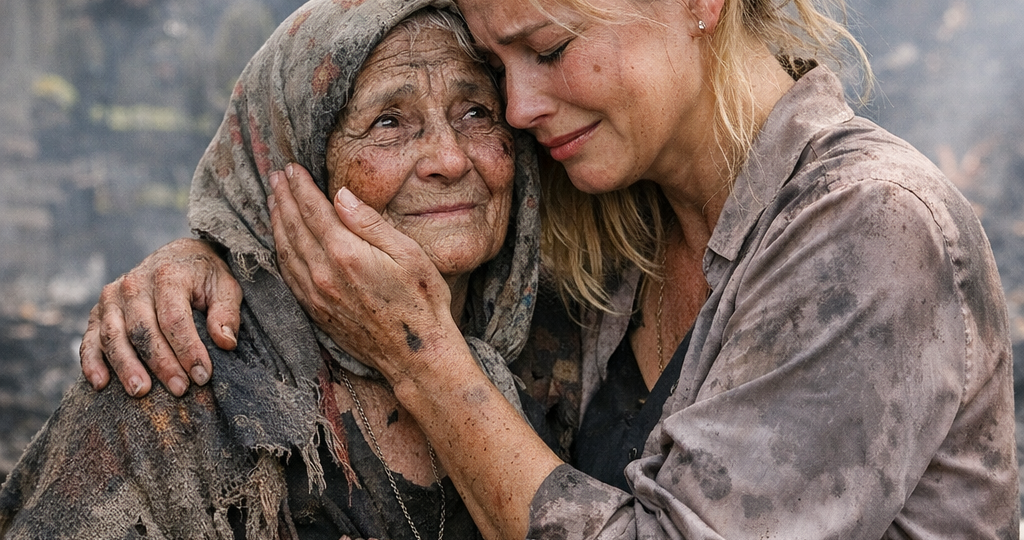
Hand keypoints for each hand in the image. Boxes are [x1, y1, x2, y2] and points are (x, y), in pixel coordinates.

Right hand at [79, 238, 242, 395]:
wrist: (178, 257)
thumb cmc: (205, 277)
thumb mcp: (226, 287)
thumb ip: (226, 313)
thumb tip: (225, 342)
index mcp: (167, 275)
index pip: (174, 318)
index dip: (188, 349)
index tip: (202, 375)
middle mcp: (134, 284)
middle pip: (143, 330)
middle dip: (162, 363)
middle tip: (180, 389)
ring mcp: (112, 298)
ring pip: (114, 336)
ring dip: (126, 367)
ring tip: (141, 392)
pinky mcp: (98, 312)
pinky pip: (90, 338)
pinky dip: (91, 362)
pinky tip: (101, 384)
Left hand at [268, 164, 455, 378]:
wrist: (416, 354)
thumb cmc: (422, 301)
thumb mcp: (408, 253)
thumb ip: (370, 223)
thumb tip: (340, 195)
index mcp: (346, 253)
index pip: (313, 210)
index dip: (300, 187)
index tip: (291, 168)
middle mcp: (324, 273)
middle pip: (293, 227)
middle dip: (283, 198)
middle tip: (275, 176)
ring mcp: (317, 294)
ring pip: (285, 250)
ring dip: (276, 222)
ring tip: (273, 200)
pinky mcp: (316, 311)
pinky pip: (288, 275)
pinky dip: (280, 252)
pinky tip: (280, 241)